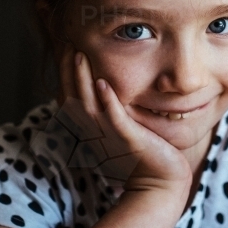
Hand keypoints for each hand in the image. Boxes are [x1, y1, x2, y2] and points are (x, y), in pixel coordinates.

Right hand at [57, 45, 191, 197]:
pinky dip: (108, 102)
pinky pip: (115, 120)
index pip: (70, 98)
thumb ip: (112, 111)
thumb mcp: (123, 129)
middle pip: (73, 98)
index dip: (65, 74)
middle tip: (66, 44)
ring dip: (83, 80)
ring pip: (89, 106)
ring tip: (79, 56)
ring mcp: (112, 136)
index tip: (66, 48)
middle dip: (68, 71)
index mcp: (93, 129)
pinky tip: (104, 83)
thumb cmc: (145, 155)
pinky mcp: (130, 140)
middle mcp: (97, 132)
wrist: (162, 183)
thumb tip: (106, 87)